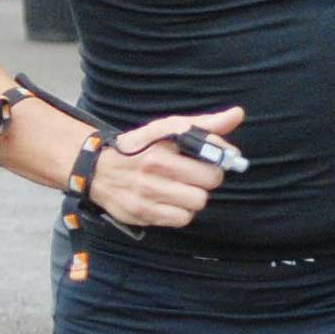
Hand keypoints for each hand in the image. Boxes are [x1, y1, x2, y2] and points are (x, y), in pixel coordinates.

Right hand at [88, 106, 245, 228]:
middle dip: (208, 178)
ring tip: (182, 188)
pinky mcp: (144, 213)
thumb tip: (237, 114)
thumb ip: (204, 124)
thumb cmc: (139, 148)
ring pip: (198, 202)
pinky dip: (182, 212)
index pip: (211, 152)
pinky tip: (172, 202)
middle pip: (210, 181)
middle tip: (197, 175)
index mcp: (164, 144)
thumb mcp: (166, 129)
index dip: (220, 157)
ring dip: (195, 197)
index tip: (216, 158)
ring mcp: (149, 193)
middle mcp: (156, 168)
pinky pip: (182, 219)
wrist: (97, 170)